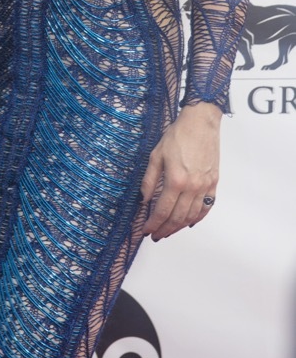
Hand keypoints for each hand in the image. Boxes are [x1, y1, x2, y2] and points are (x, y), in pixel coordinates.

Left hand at [140, 102, 221, 240]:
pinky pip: (206, 207)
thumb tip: (143, 199)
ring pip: (192, 215)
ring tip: (169, 231)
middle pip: (177, 217)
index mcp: (176, 180)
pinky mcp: (214, 183)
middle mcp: (192, 187)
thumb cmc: (178, 135)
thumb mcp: (156, 155)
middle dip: (165, 229)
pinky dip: (197, 217)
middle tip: (156, 235)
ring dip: (179, 226)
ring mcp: (205, 187)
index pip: (162, 210)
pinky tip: (190, 222)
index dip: (153, 223)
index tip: (146, 230)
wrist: (201, 123)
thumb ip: (150, 180)